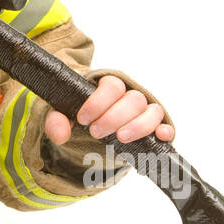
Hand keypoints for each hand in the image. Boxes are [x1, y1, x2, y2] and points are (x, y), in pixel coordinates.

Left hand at [44, 74, 173, 145]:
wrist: (94, 128)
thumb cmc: (81, 116)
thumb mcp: (63, 116)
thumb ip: (57, 121)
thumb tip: (60, 135)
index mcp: (110, 87)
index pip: (112, 86)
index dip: (98, 102)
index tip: (83, 118)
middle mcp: (130, 96)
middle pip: (132, 99)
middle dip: (113, 117)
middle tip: (95, 132)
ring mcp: (145, 112)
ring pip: (152, 111)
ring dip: (138, 125)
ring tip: (120, 138)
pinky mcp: (154, 128)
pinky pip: (166, 125)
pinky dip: (165, 130)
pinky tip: (160, 136)